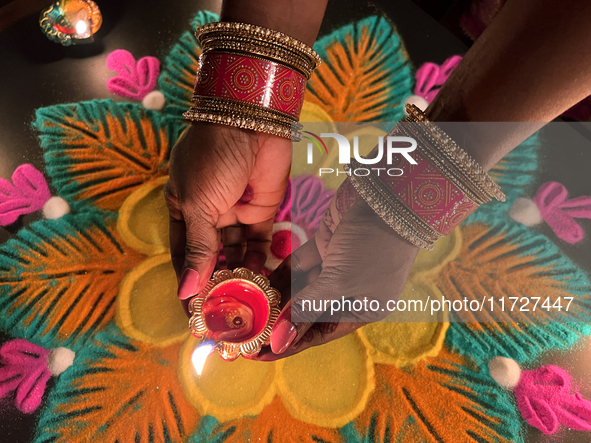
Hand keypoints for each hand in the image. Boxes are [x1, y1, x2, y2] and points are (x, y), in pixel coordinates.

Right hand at [165, 122, 290, 306]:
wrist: (250, 122)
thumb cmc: (212, 159)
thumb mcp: (197, 205)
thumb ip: (197, 248)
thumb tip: (185, 292)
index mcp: (183, 212)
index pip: (184, 258)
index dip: (188, 285)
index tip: (193, 316)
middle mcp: (209, 216)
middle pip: (212, 260)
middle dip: (218, 286)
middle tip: (225, 316)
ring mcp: (236, 214)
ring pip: (237, 255)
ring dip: (240, 277)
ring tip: (247, 304)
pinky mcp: (263, 211)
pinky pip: (260, 243)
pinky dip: (261, 261)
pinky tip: (263, 282)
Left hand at [255, 194, 419, 360]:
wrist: (387, 195)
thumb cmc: (373, 246)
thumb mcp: (340, 282)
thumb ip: (307, 309)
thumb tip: (279, 341)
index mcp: (362, 309)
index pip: (318, 334)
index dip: (288, 344)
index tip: (256, 352)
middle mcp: (349, 292)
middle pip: (306, 313)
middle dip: (277, 321)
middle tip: (245, 330)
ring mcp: (336, 267)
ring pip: (299, 288)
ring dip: (275, 297)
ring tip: (246, 307)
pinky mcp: (326, 246)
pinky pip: (298, 266)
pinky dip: (280, 274)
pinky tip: (257, 282)